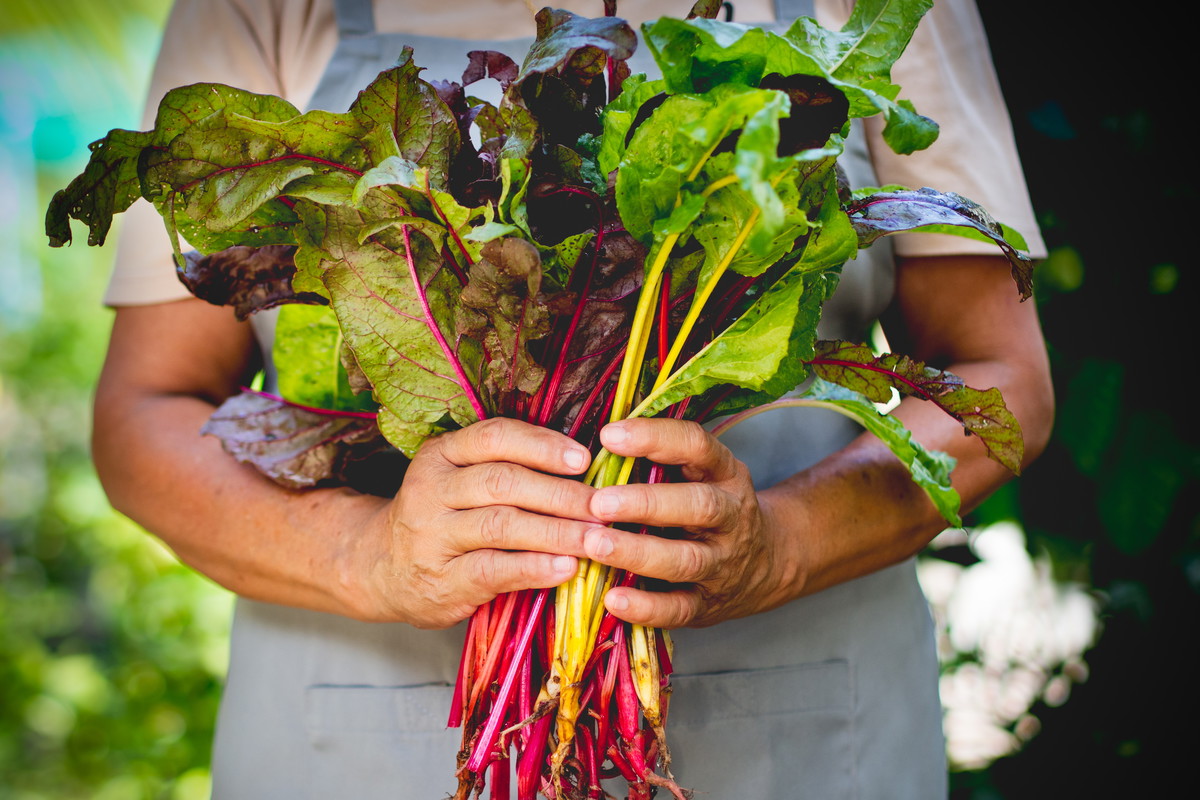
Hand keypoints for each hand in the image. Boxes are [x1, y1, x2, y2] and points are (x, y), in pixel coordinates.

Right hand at [344, 418, 602, 627]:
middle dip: (561, 494)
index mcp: (441, 454)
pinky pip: (494, 570)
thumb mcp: (459, 479)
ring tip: (598, 538)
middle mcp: (431, 489)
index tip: (584, 459)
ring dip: (557, 532)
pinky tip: (567, 568)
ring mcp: (432, 536)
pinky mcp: (441, 580)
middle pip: (503, 482)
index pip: (493, 437)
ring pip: (502, 526)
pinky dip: (535, 568)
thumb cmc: (443, 518)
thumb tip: (586, 466)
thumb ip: (507, 467)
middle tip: (605, 505)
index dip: (542, 446)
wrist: (380, 570)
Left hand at [582, 418, 799, 628]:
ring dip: (638, 552)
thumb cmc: (713, 507)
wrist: (768, 564)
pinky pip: (679, 609)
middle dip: (647, 503)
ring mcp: (722, 564)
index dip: (656, 438)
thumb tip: (597, 439)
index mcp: (726, 475)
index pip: (698, 446)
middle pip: (698, 506)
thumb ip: (661, 458)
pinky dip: (646, 607)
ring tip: (594, 544)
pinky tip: (613, 600)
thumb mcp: (703, 473)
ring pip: (686, 559)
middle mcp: (730, 517)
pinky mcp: (708, 605)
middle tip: (598, 502)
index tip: (610, 435)